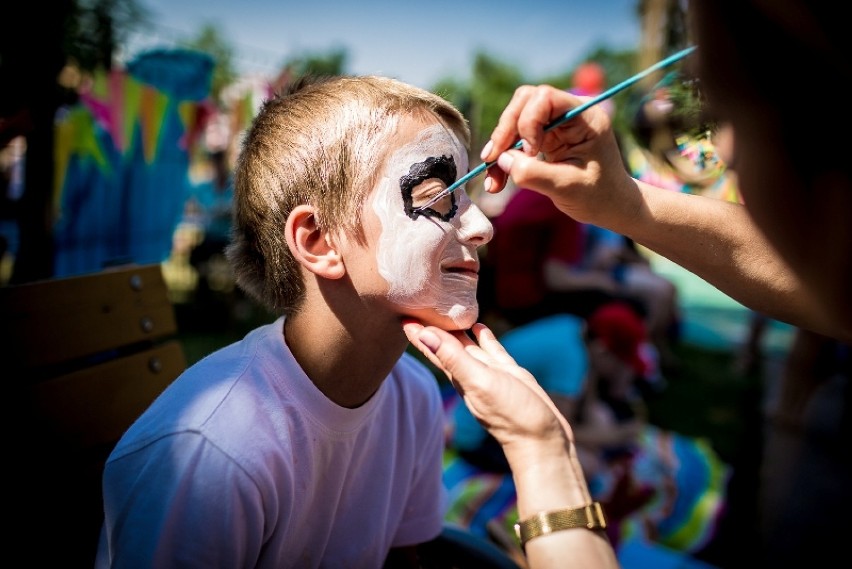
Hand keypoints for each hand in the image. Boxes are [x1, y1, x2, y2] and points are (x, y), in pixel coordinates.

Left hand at [402, 320, 570, 462]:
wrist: (541, 440)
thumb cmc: (511, 414)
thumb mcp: (480, 383)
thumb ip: (454, 359)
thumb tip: (424, 334)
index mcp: (459, 375)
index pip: (432, 347)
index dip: (417, 332)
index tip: (403, 310)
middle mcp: (470, 372)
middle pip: (445, 343)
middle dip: (432, 325)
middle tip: (419, 301)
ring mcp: (490, 373)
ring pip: (466, 345)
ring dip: (456, 329)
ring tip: (446, 308)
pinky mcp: (509, 373)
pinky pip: (491, 350)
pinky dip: (483, 337)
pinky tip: (478, 325)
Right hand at [480, 85, 638, 228]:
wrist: (610, 206)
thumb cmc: (598, 195)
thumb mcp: (567, 187)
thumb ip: (533, 173)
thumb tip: (501, 159)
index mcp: (585, 117)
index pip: (545, 97)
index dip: (528, 121)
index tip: (530, 152)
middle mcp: (569, 113)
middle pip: (525, 102)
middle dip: (506, 130)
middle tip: (493, 159)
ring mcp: (556, 124)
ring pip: (515, 120)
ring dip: (500, 147)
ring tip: (492, 181)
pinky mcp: (544, 138)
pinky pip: (515, 140)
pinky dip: (503, 159)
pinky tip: (496, 182)